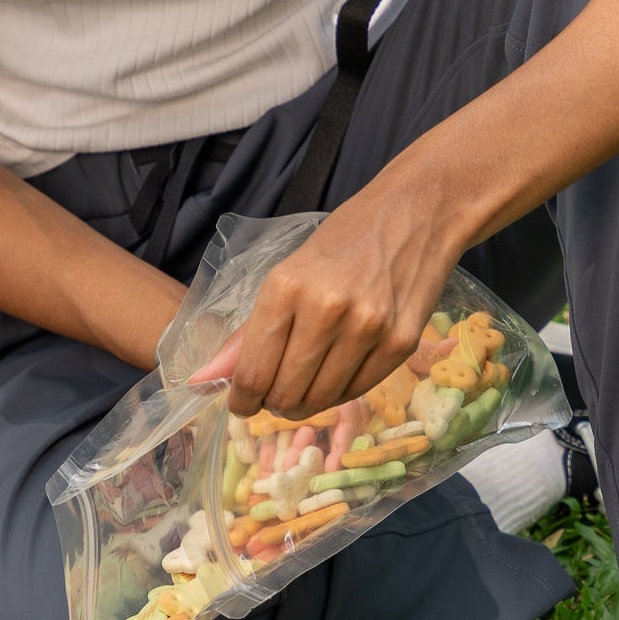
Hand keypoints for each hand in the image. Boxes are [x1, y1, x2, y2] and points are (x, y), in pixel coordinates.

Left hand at [196, 167, 465, 417]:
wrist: (416, 214)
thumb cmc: (343, 241)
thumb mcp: (286, 275)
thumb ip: (247, 333)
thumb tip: (202, 381)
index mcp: (286, 287)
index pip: (253, 371)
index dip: (242, 399)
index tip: (241, 405)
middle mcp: (326, 309)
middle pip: (286, 392)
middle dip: (273, 403)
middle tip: (276, 394)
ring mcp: (368, 328)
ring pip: (321, 399)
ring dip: (306, 403)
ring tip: (305, 385)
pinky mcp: (401, 343)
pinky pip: (357, 391)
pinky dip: (340, 392)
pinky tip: (336, 374)